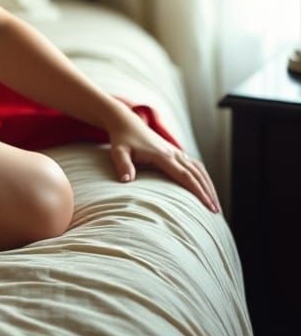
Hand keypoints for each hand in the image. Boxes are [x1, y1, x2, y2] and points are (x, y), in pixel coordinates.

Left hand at [106, 112, 220, 214]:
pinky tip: (207, 189)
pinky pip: (195, 166)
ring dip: (209, 186)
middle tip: (217, 212)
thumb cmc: (121, 140)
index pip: (185, 176)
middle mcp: (174, 153)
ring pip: (199, 170)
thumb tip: (126, 181)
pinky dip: (203, 178)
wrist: (126, 123)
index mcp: (162, 155)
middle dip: (209, 193)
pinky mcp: (176, 153)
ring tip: (215, 205)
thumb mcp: (118, 152)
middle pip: (197, 175)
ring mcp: (176, 152)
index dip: (198, 191)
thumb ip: (122, 165)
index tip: (208, 205)